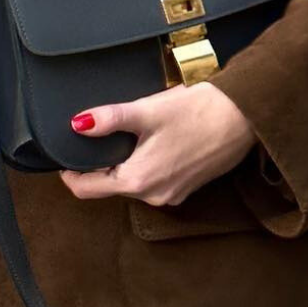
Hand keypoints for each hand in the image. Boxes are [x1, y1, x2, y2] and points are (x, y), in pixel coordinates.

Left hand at [57, 80, 257, 205]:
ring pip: (132, 183)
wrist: (244, 117)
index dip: (70, 174)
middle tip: (96, 137)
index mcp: (137, 180)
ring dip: (124, 163)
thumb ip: (110, 119)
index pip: (87, 190)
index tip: (64, 157)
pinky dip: (145, 165)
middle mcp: (153, 196)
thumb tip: (77, 124)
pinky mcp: (186, 187)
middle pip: (110, 186)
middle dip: (100, 164)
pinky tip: (153, 140)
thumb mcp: (147, 110)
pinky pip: (153, 181)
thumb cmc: (197, 112)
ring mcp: (172, 194)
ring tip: (127, 134)